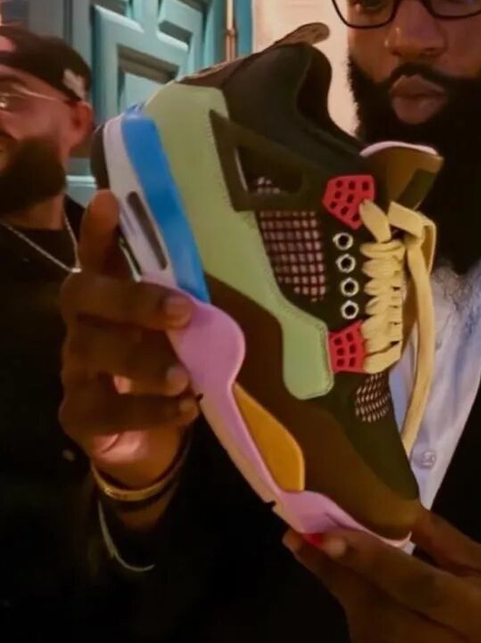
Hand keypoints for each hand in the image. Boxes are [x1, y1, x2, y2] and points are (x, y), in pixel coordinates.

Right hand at [59, 190, 198, 489]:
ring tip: (184, 375)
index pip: (96, 253)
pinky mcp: (80, 415)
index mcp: (109, 296)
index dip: (98, 229)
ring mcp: (76, 369)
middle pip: (83, 295)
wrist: (150, 442)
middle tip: (181, 312)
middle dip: (130, 298)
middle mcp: (83, 324)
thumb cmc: (168, 365)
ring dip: (142, 359)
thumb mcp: (182, 332)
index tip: (110, 200)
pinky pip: (106, 409)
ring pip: (90, 350)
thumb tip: (243, 268)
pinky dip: (150, 409)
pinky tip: (185, 407)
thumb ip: (190, 303)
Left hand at [284, 509, 480, 642]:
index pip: (415, 585)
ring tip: (314, 554)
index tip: (327, 533)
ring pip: (370, 637)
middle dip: (336, 573)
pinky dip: (355, 616)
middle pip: (381, 613)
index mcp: (479, 615)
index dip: (370, 560)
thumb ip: (439, 539)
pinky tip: (347, 587)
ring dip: (340, 592)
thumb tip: (391, 503)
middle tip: (298, 539)